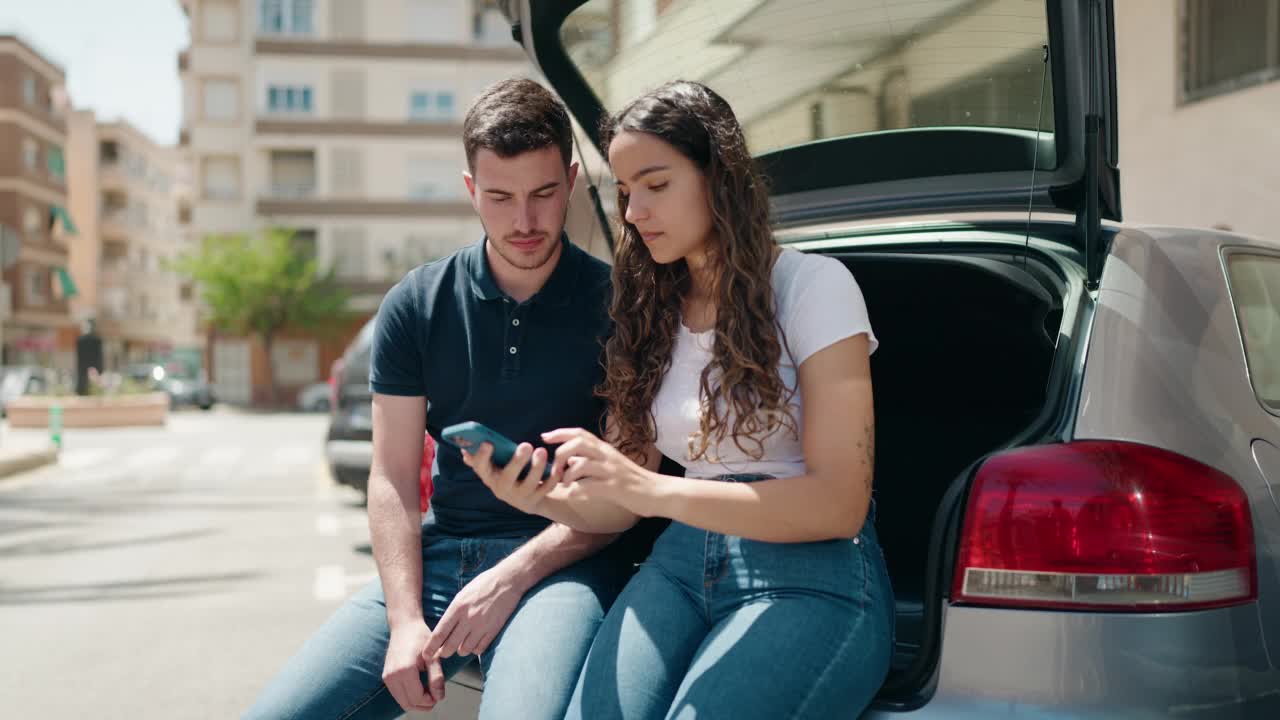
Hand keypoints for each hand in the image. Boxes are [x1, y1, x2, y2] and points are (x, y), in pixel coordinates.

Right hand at [382, 620, 445, 712]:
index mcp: (405, 670)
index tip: (439, 695)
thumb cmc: (419, 637)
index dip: (430, 701)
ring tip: (429, 693)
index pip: (417, 698)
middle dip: (423, 705)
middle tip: (435, 697)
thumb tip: (439, 697)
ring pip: (402, 701)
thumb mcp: (433, 656)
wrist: (404, 626)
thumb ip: (436, 678)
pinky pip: (397, 694)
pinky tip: (420, 688)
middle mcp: (392, 675)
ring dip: (416, 702)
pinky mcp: (386, 677)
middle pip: (408, 703)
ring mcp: (387, 677)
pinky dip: (409, 696)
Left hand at [421, 564, 525, 661]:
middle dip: (444, 652)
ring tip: (462, 644)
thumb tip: (443, 630)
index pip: (439, 633)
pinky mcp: (494, 630)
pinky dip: (475, 649)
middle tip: (444, 652)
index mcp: (457, 607)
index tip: (425, 655)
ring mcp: (482, 625)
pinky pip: (479, 649)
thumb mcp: (462, 595)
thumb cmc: (483, 585)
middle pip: (450, 646)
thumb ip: (453, 612)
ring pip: (465, 650)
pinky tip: (475, 642)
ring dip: (461, 650)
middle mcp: (468, 618)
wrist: (507, 580)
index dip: (430, 647)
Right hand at [464, 441, 556, 514]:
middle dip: (517, 462)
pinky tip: (556, 467)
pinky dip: (552, 478)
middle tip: (526, 445)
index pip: (481, 467)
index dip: (482, 457)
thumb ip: (480, 456)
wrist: (523, 498)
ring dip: (536, 468)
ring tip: (541, 452)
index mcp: (488, 476)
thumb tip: (464, 446)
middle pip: (507, 477)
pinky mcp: (535, 501)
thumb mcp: (492, 466)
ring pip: (529, 484)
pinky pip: (545, 490)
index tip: (488, 443)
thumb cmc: (506, 473)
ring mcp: (518, 497)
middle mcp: (501, 489)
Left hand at [542, 428, 662, 516]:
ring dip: (566, 474)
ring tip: (564, 484)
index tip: (544, 436)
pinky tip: (575, 495)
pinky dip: (576, 491)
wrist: (657, 492)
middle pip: (577, 443)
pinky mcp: (614, 487)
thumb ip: (591, 461)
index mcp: (605, 449)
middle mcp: (607, 456)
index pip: (579, 433)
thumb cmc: (632, 480)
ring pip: (580, 464)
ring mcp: (610, 471)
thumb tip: (571, 460)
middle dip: (560, 454)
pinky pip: (588, 487)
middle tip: (556, 469)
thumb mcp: (611, 465)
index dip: (559, 433)